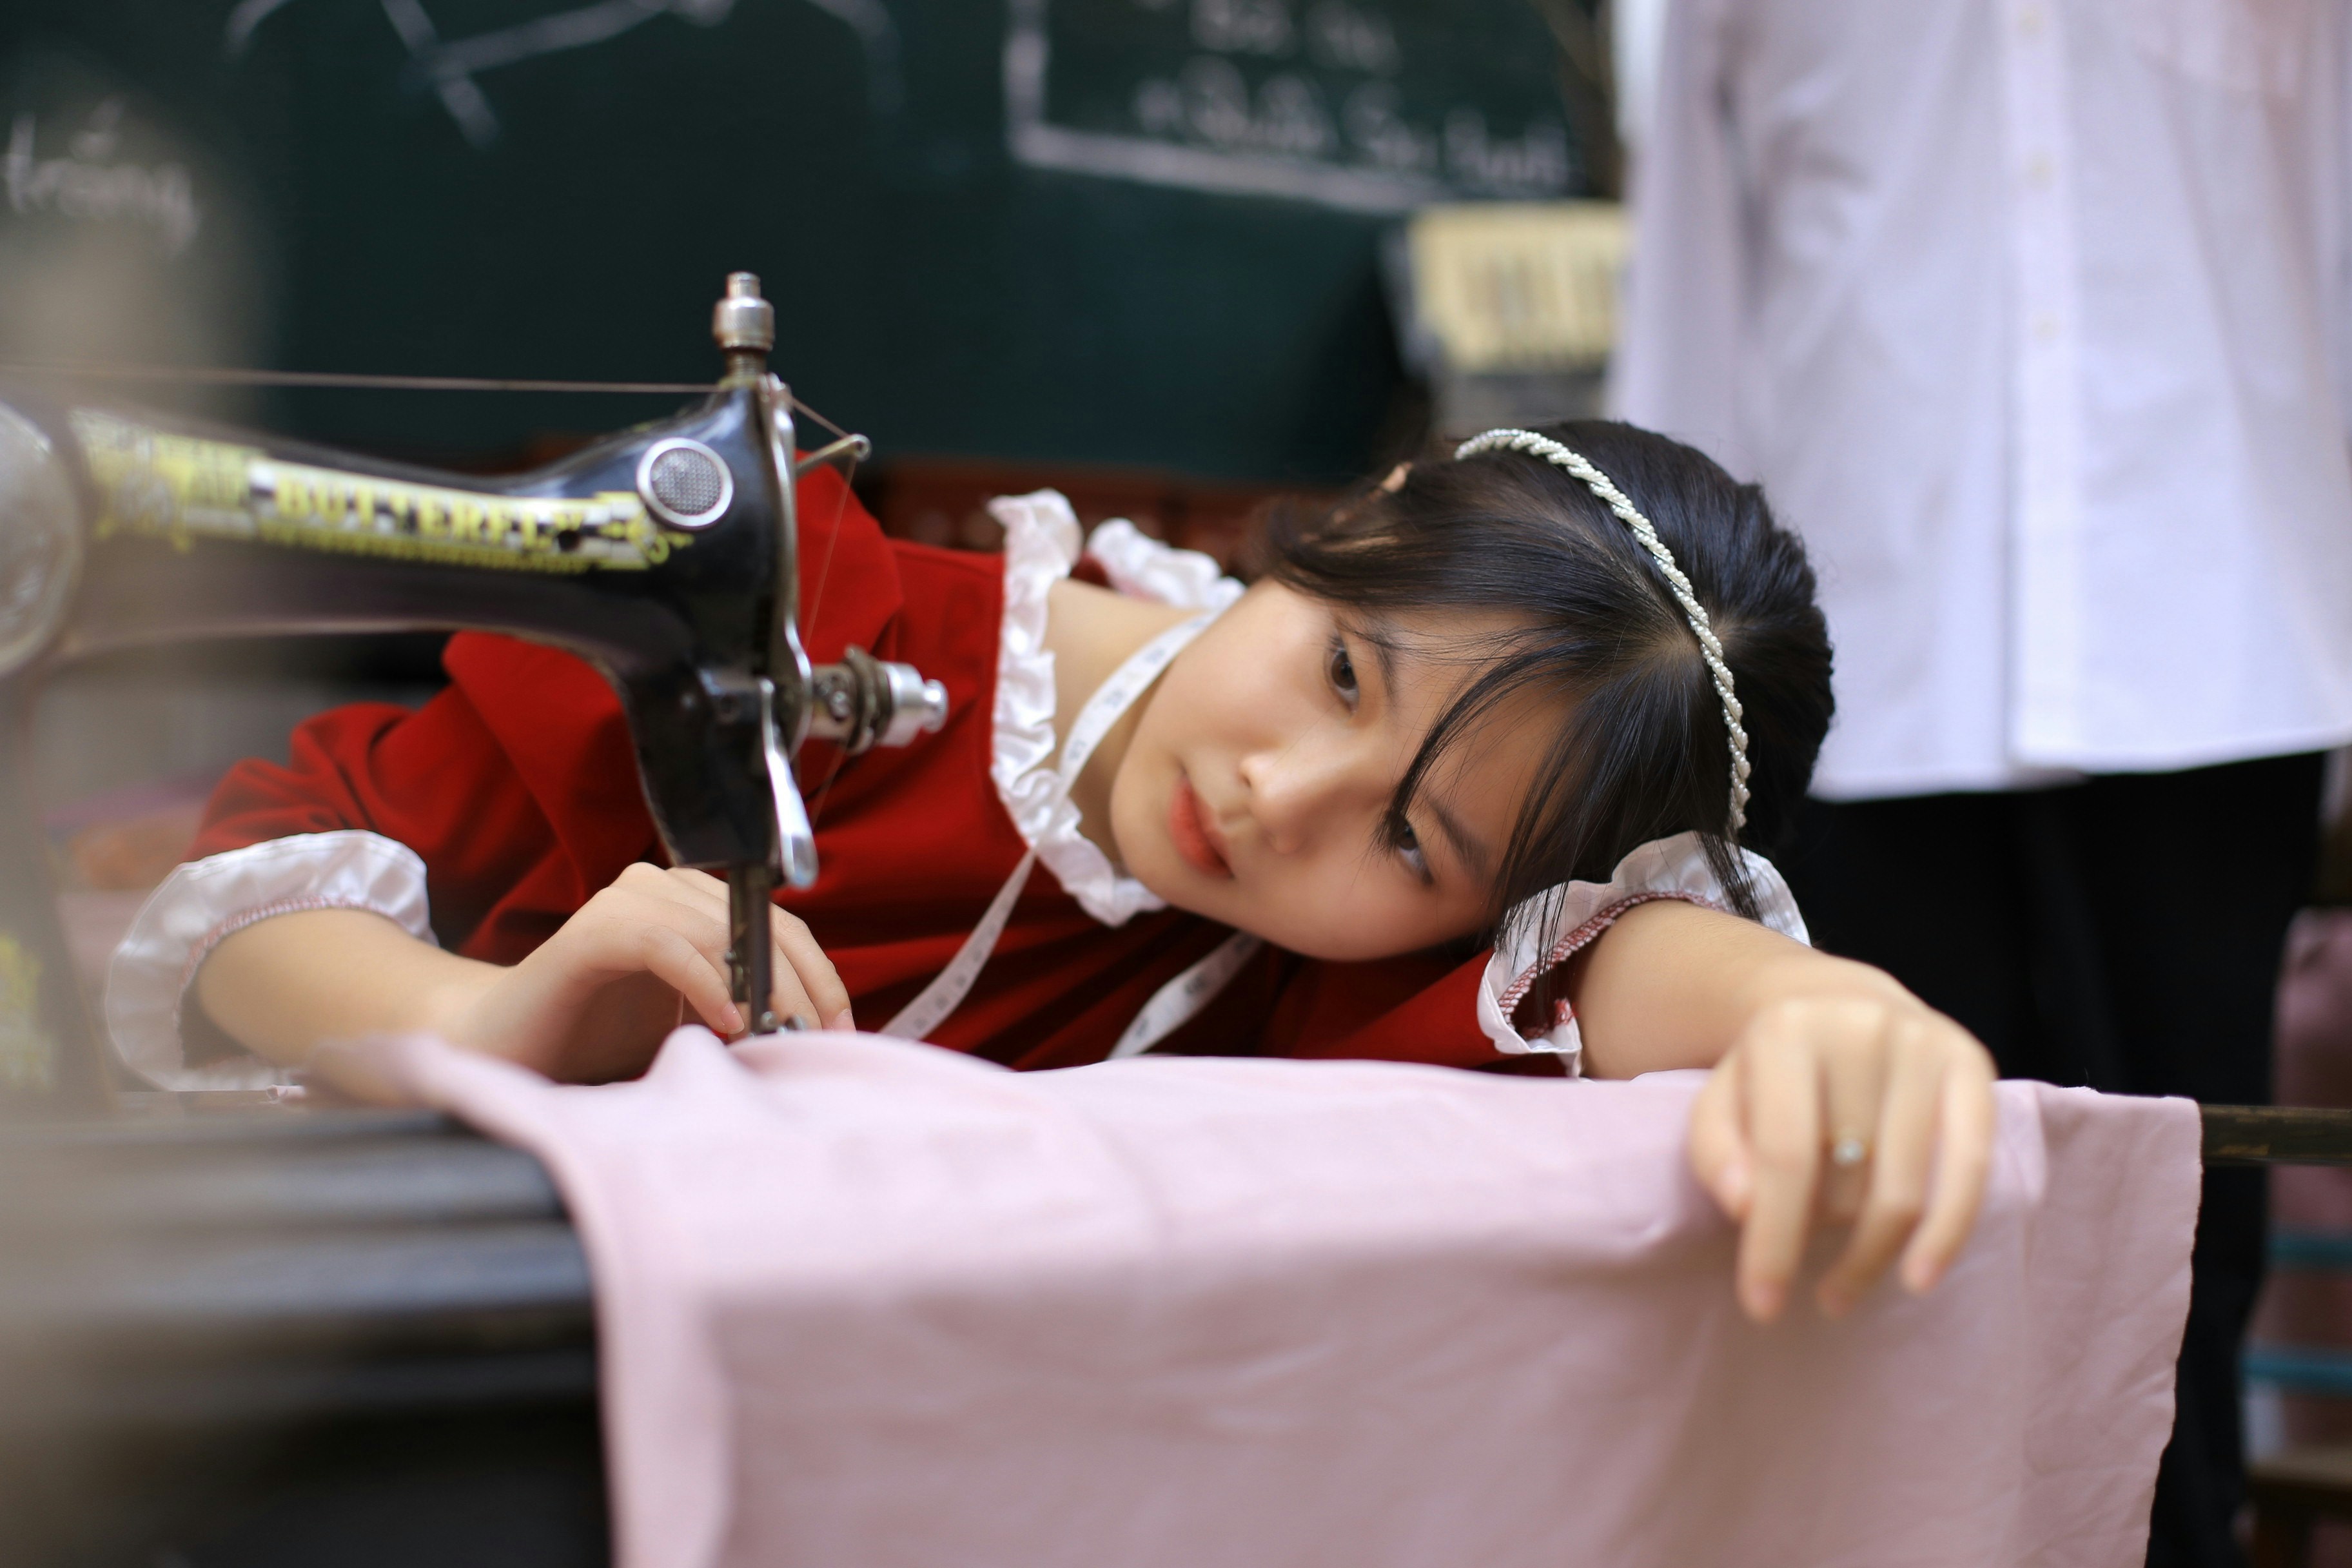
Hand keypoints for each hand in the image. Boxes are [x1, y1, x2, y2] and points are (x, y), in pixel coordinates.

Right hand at [432, 863, 851, 1080]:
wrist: (502, 1051)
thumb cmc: (595, 1041)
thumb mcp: (690, 1024)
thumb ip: (746, 1011)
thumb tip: (819, 1033)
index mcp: (692, 906)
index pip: (782, 926)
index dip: (820, 974)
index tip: (844, 1029)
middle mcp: (662, 890)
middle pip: (761, 924)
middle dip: (802, 984)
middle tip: (821, 1039)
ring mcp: (626, 904)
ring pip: (722, 930)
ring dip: (762, 985)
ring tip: (781, 1036)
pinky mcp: (593, 933)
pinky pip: (667, 944)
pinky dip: (706, 983)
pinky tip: (727, 1024)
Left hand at [1686, 991, 1995, 1322]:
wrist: (1839, 1008)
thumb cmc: (1772, 1078)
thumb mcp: (1721, 1102)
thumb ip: (1716, 1152)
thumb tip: (1746, 1207)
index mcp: (1785, 1030)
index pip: (1784, 1154)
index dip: (1774, 1238)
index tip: (1763, 1307)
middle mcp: (1860, 1025)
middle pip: (1845, 1178)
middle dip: (1816, 1236)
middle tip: (1798, 1268)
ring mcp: (1923, 1041)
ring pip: (1903, 1186)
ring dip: (1870, 1253)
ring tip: (1841, 1287)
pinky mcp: (1971, 1063)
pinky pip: (1970, 1169)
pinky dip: (1946, 1233)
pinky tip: (1919, 1278)